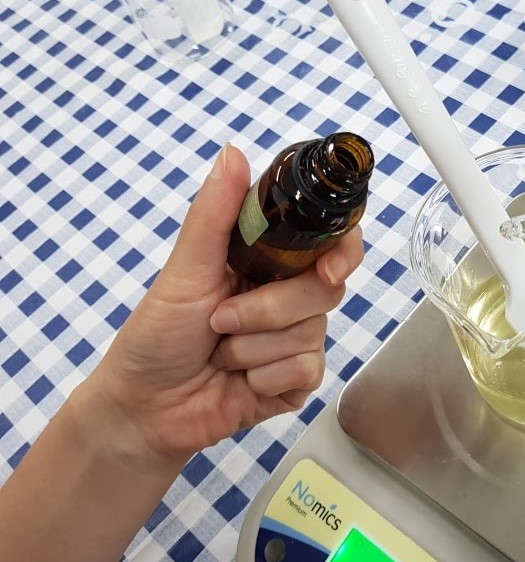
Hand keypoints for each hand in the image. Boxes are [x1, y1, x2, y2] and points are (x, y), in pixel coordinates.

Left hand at [83, 143, 363, 465]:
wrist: (145, 408)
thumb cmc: (157, 336)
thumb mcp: (185, 270)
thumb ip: (215, 214)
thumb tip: (233, 153)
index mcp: (269, 262)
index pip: (330, 242)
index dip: (342, 250)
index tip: (326, 268)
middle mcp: (289, 296)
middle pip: (324, 289)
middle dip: (268, 309)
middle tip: (220, 321)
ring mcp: (297, 339)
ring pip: (311, 333)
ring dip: (254, 348)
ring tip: (221, 354)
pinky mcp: (298, 381)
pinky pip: (306, 370)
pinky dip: (265, 378)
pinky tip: (239, 381)